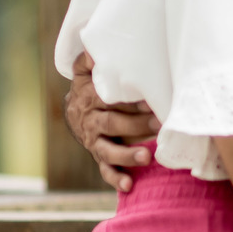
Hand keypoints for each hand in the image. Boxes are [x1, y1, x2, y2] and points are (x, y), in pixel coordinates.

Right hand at [64, 51, 156, 193]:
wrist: (74, 112)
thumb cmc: (90, 88)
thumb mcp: (85, 72)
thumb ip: (88, 60)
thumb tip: (92, 46)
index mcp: (89, 98)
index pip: (107, 99)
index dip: (126, 100)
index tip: (148, 100)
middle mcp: (91, 121)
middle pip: (111, 123)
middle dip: (135, 124)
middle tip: (158, 123)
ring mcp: (95, 142)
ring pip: (108, 150)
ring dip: (127, 155)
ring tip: (147, 157)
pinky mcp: (99, 157)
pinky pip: (105, 171)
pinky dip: (116, 179)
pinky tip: (129, 186)